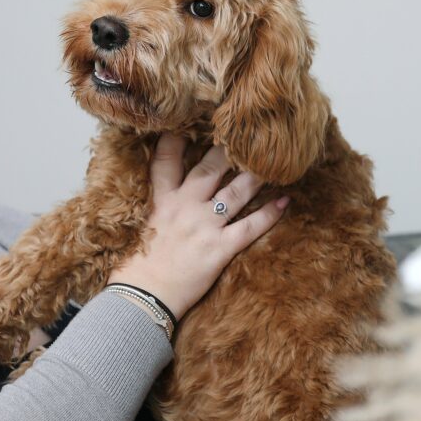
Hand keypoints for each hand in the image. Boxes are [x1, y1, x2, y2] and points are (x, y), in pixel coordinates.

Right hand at [107, 133, 288, 319]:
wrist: (142, 297)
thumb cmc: (136, 268)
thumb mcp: (139, 228)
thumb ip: (153, 208)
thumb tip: (160, 201)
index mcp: (161, 201)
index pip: (167, 160)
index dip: (177, 139)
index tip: (188, 123)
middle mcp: (184, 207)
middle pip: (209, 169)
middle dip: (227, 150)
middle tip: (244, 133)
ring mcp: (204, 226)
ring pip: (235, 192)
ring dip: (255, 176)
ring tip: (272, 161)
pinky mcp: (220, 248)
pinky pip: (250, 227)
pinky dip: (269, 214)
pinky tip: (285, 201)